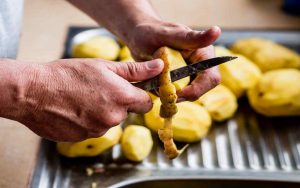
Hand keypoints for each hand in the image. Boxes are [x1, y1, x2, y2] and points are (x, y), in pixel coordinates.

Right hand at [18, 58, 162, 141]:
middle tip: (98, 90)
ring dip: (101, 111)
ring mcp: (98, 129)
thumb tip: (160, 67)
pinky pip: (94, 128)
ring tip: (82, 98)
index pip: (146, 103)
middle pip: (127, 112)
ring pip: (109, 120)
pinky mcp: (84, 137)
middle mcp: (114, 117)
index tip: (131, 90)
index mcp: (123, 97)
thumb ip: (136, 70)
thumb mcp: (104, 66)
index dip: (140, 95)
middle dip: (118, 102)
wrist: (34, 91)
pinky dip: (88, 120)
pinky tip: (74, 109)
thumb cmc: (68, 74)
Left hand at [127, 20, 220, 100]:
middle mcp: (200, 67)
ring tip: (154, 84)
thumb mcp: (169, 35)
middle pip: (199, 91)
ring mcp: (189, 76)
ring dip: (171, 96)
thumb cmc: (153, 31)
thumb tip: (216, 31)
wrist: (138, 37)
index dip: (196, 89)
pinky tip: (153, 86)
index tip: (176, 93)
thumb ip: (192, 37)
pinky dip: (164, 95)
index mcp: (204, 54)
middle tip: (161, 90)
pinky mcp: (179, 83)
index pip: (211, 78)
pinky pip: (175, 96)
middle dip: (181, 95)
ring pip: (186, 96)